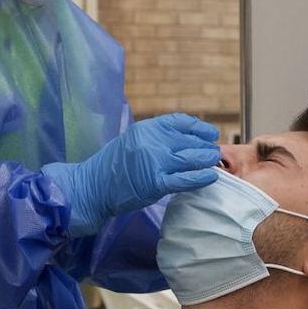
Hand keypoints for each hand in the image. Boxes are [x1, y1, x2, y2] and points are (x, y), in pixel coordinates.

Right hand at [42, 114, 220, 236]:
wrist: (93, 186)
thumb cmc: (114, 165)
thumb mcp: (133, 140)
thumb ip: (156, 138)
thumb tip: (186, 139)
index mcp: (146, 128)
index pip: (179, 122)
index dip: (199, 127)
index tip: (210, 133)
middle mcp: (151, 142)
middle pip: (188, 140)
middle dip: (205, 145)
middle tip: (214, 150)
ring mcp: (154, 163)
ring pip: (191, 159)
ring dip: (206, 159)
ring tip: (214, 161)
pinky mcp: (156, 184)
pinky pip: (186, 179)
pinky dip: (201, 178)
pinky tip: (211, 177)